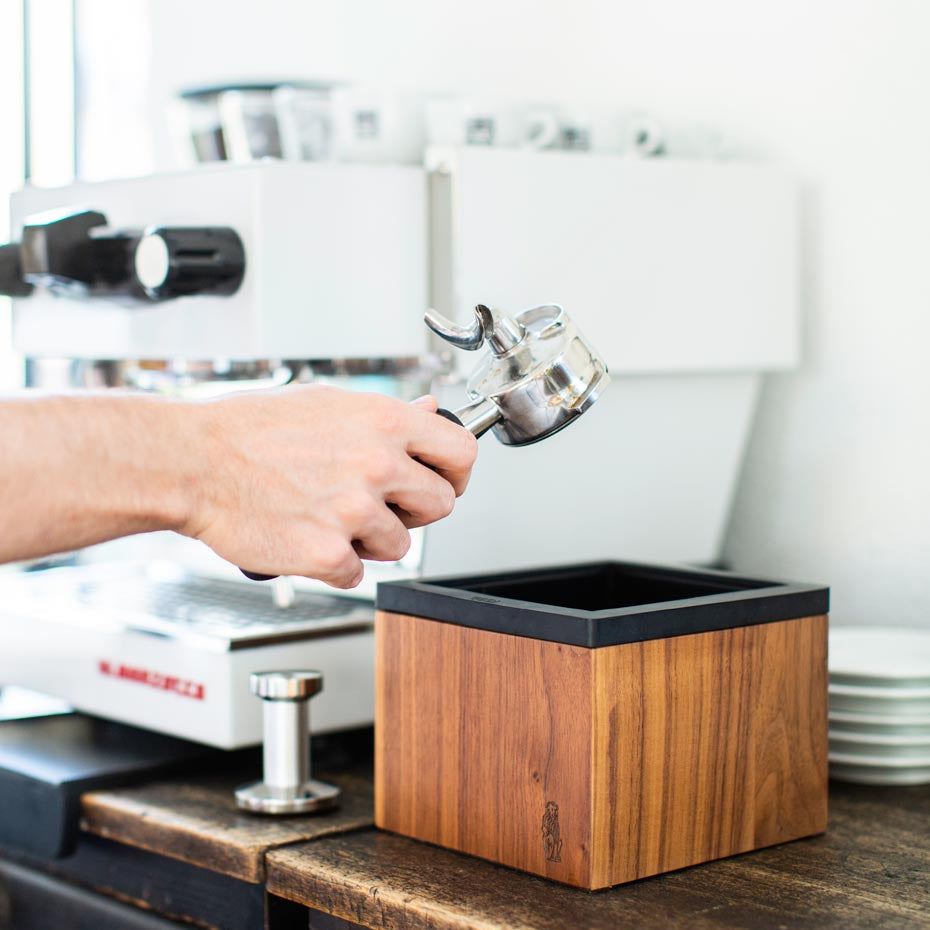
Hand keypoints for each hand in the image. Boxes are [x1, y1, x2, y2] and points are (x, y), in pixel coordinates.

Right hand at [184, 385, 477, 587]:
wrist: (194, 462)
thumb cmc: (249, 430)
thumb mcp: (327, 404)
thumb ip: (385, 417)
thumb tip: (429, 413)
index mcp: (384, 422)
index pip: (462, 452)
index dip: (456, 472)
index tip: (444, 481)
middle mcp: (377, 464)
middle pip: (441, 505)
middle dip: (414, 511)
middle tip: (380, 506)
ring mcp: (355, 510)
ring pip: (399, 546)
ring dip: (369, 541)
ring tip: (328, 518)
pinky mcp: (328, 553)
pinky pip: (356, 574)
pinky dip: (333, 566)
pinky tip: (306, 539)